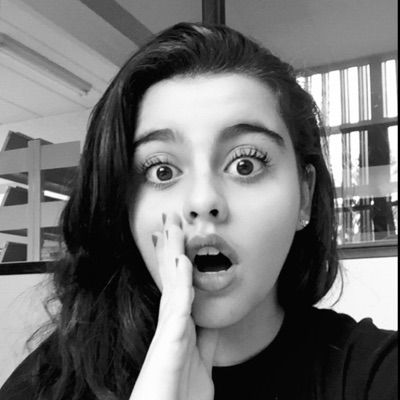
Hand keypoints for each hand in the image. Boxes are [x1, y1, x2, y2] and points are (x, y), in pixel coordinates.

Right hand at [130, 213, 218, 399]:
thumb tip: (212, 320)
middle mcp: (170, 325)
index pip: (177, 284)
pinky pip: (176, 311)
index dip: (174, 258)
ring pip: (171, 286)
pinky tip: (182, 265)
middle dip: (170, 247)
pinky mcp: (168, 347)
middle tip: (169, 219)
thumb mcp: (201, 362)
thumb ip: (207, 341)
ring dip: (172, 255)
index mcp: (178, 327)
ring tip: (172, 228)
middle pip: (170, 278)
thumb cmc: (178, 396)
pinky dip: (180, 286)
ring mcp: (167, 334)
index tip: (175, 235)